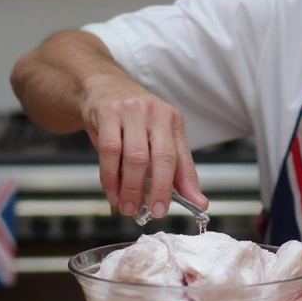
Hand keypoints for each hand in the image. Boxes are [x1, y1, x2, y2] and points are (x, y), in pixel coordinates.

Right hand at [81, 80, 206, 219]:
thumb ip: (177, 170)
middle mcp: (155, 113)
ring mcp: (131, 111)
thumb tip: (198, 202)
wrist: (102, 87)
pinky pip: (109, 151)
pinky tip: (112, 191)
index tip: (191, 206)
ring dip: (131, 188)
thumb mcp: (157, 138)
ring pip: (135, 157)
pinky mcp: (106, 113)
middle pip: (162, 157)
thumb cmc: (132, 120)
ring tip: (129, 207)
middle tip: (154, 212)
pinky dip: (110, 177)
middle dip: (159, 189)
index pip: (182, 157)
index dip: (187, 185)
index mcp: (172, 120)